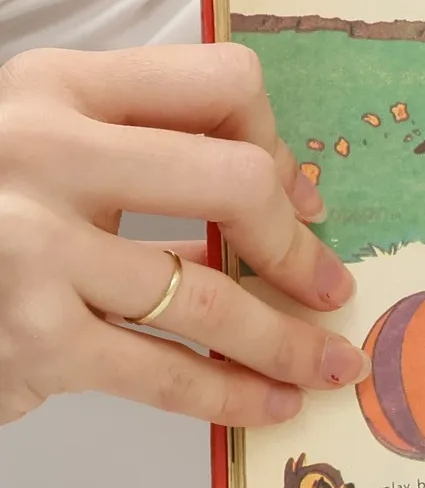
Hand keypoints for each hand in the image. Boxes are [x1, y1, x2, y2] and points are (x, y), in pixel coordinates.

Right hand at [0, 43, 367, 427]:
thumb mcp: (47, 144)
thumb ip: (149, 147)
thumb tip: (293, 194)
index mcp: (58, 86)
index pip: (221, 82)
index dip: (278, 140)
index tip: (296, 193)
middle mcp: (43, 152)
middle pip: (236, 182)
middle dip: (297, 246)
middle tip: (328, 286)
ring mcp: (32, 247)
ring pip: (210, 295)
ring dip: (287, 339)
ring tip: (330, 362)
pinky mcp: (32, 336)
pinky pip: (165, 373)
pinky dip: (233, 396)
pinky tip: (273, 405)